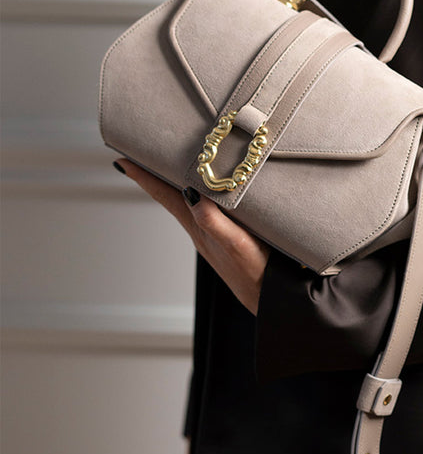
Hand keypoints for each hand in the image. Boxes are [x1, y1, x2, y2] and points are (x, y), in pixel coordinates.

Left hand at [115, 160, 269, 314]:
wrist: (268, 298)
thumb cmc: (255, 273)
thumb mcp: (235, 243)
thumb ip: (213, 220)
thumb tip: (189, 193)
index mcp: (199, 227)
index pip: (165, 196)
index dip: (144, 177)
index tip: (122, 160)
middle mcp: (200, 229)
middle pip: (170, 196)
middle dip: (154, 175)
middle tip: (141, 154)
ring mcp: (211, 235)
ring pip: (185, 202)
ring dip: (173, 183)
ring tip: (164, 165)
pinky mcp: (224, 237)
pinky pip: (203, 209)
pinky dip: (195, 194)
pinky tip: (202, 191)